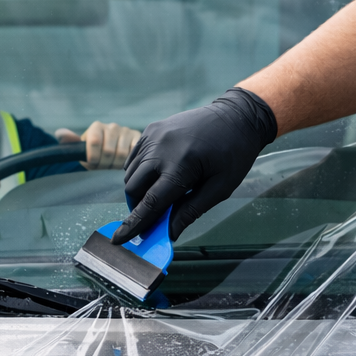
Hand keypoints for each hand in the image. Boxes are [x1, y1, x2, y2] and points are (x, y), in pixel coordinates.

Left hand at [56, 122, 140, 169]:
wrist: (112, 152)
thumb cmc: (94, 152)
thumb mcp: (80, 149)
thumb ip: (70, 143)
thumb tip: (60, 134)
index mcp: (96, 127)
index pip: (94, 142)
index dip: (93, 157)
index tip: (92, 163)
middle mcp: (112, 126)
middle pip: (108, 151)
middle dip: (104, 164)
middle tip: (103, 167)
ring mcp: (126, 131)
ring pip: (122, 154)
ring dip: (116, 165)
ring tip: (112, 165)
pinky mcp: (138, 137)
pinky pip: (134, 152)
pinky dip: (128, 161)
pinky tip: (123, 162)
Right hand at [112, 87, 278, 242]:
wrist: (236, 116)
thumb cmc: (234, 154)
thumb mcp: (221, 187)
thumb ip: (191, 210)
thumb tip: (169, 233)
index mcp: (181, 165)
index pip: (150, 202)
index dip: (134, 224)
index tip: (118, 239)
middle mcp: (160, 149)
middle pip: (133, 188)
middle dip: (138, 206)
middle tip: (155, 213)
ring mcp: (153, 136)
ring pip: (129, 173)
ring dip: (138, 189)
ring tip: (160, 191)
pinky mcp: (151, 129)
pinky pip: (134, 158)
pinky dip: (139, 172)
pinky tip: (158, 174)